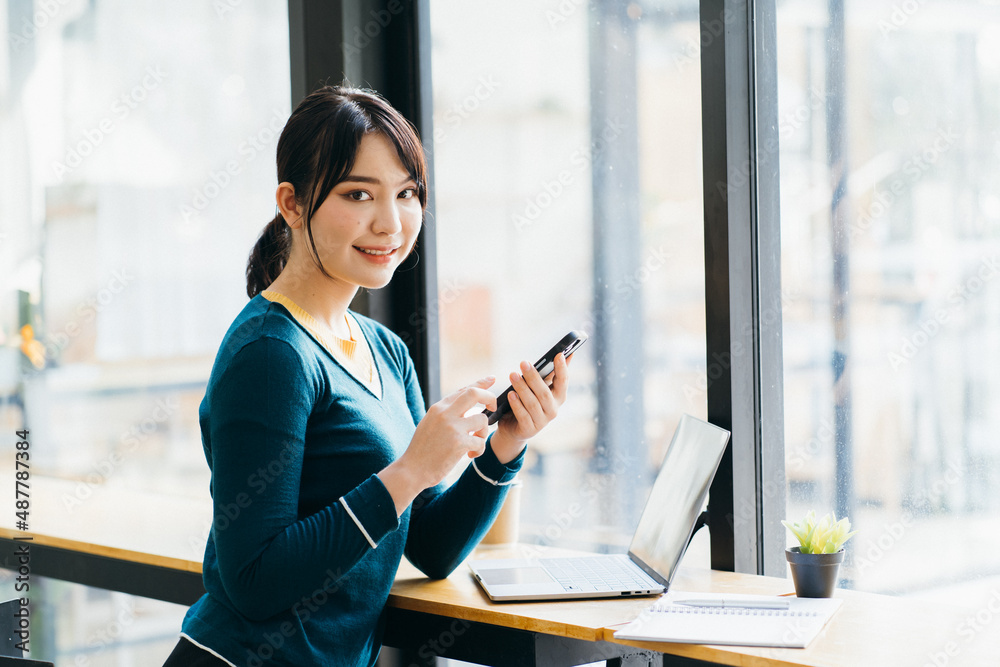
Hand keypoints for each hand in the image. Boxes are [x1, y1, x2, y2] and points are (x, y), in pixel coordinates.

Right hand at [379, 377, 496, 514]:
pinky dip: (479, 449)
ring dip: (483, 432)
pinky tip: (470, 455)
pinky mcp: (459, 443)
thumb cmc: (422, 450)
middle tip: (493, 407)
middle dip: (489, 397)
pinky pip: (481, 441)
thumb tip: (466, 405)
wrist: (412, 470)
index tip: (492, 379)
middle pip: (474, 393)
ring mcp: (452, 427)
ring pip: (482, 419)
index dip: (480, 383)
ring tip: (474, 443)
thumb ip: (446, 413)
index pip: (463, 389)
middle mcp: (445, 413)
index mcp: (438, 407)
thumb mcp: (430, 424)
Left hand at [491, 352, 570, 462]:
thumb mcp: (540, 386)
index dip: (562, 368)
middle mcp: (553, 410)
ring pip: (532, 403)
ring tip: (512, 375)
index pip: (563, 381)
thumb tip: (565, 353)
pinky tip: (510, 394)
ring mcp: (542, 421)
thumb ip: (552, 372)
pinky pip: (523, 416)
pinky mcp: (529, 429)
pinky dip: (517, 405)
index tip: (558, 354)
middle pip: (544, 392)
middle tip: (523, 362)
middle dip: (534, 377)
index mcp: (559, 397)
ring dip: (522, 388)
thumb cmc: (529, 401)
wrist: (515, 427)